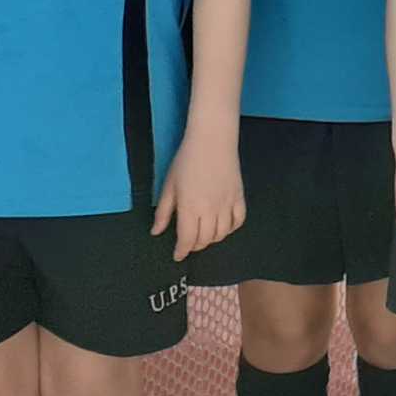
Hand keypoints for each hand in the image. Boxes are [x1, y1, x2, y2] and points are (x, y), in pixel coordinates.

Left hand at [153, 127, 244, 262]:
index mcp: (190, 208)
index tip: (177, 255)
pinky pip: (239, 220)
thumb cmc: (187, 160)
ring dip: (212, 239)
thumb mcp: (169, 185)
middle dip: (195, 246)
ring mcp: (227, 203)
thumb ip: (164, 212)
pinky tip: (223, 226)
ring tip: (204, 235)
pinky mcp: (239, 196)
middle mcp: (210, 209)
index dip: (182, 251)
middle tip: (188, 244)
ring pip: (222, 233)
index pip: (187, 239)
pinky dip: (231, 229)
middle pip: (205, 239)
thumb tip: (156, 232)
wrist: (212, 140)